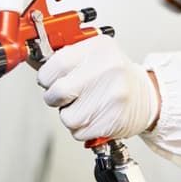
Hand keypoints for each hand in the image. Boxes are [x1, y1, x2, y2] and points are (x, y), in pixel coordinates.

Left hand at [37, 35, 159, 140]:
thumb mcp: (95, 54)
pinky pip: (79, 132)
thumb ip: (67, 57)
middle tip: (65, 95)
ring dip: (70, 115)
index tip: (49, 80)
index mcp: (99, 49)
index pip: (56, 63)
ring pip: (67, 116)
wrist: (145, 97)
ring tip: (86, 105)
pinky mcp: (112, 121)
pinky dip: (82, 128)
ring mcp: (111, 97)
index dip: (46, 76)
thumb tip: (35, 63)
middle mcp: (107, 70)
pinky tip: (95, 116)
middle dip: (54, 98)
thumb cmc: (115, 75)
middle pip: (58, 92)